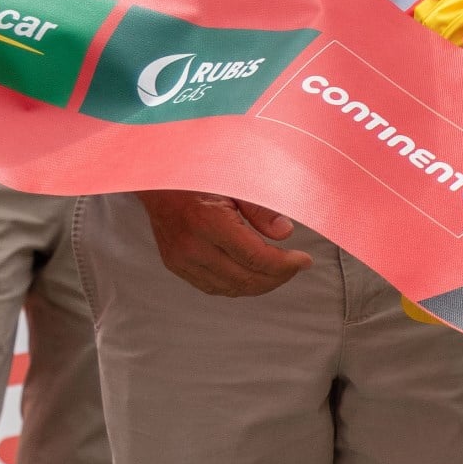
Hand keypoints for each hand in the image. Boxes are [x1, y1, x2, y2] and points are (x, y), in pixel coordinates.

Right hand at [138, 190, 311, 296]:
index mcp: (209, 222)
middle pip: (245, 279)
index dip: (285, 265)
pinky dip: (237, 286)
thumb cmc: (201, 174)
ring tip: (280, 272)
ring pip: (229, 288)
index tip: (304, 261)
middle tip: (296, 267)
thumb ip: (261, 209)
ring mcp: (180, 260)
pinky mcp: (175, 265)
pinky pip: (212, 287)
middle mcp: (192, 247)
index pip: (256, 258)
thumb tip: (285, 233)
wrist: (158, 177)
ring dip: (259, 285)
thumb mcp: (236, 181)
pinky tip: (254, 274)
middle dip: (277, 277)